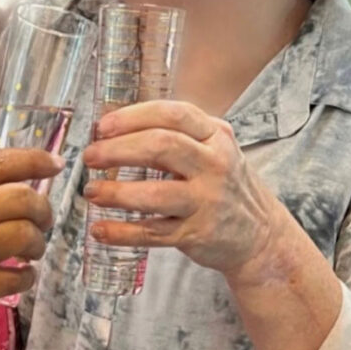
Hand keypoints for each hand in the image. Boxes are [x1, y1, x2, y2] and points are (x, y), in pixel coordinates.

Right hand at [0, 148, 63, 338]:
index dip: (37, 160)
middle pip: (24, 200)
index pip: (2, 162)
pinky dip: (27, 276)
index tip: (57, 164)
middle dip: (44, 210)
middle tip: (43, 220)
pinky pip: (16, 278)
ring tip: (32, 249)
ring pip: (26, 237)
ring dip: (38, 243)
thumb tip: (13, 178)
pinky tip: (20, 274)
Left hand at [83, 100, 275, 275]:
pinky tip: (100, 229)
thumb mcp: (213, 150)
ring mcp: (206, 202)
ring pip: (154, 194)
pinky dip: (121, 232)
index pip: (173, 114)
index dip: (133, 117)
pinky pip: (152, 233)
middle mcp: (215, 165)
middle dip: (118, 150)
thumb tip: (114, 130)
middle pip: (161, 147)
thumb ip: (175, 135)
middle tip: (90, 156)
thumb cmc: (224, 184)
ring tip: (91, 192)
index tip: (102, 126)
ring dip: (116, 192)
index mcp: (216, 136)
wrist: (260, 235)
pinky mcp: (196, 235)